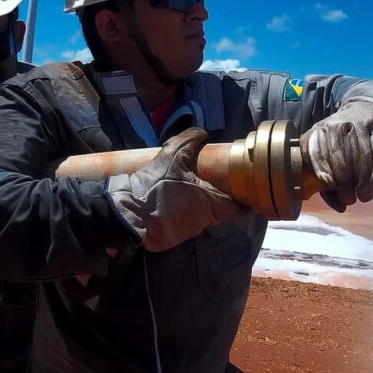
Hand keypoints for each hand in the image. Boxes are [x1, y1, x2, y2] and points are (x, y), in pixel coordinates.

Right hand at [108, 128, 242, 251]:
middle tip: (206, 186)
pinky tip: (168, 205)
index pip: (236, 209)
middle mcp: (203, 221)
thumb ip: (189, 141)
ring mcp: (187, 232)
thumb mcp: (172, 155)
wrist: (128, 213)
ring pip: (198, 219)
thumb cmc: (156, 185)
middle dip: (214, 201)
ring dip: (194, 208)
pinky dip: (178, 216)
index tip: (245, 198)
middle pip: (216, 212)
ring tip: (181, 193)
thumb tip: (201, 133)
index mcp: (210, 203)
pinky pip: (181, 226)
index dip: (242, 204)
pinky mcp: (172, 239)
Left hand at [301, 98, 372, 211]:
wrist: (366, 108)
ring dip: (363, 180)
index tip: (328, 184)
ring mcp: (360, 125)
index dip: (321, 167)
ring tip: (363, 196)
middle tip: (349, 199)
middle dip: (345, 182)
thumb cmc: (342, 140)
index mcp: (320, 131)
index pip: (317, 150)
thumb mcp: (327, 151)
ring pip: (361, 156)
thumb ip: (327, 178)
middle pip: (341, 157)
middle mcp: (338, 126)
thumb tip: (339, 207)